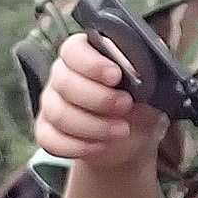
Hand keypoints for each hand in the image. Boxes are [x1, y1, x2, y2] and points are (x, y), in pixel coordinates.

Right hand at [38, 33, 164, 171]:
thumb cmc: (139, 103)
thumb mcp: (151, 87)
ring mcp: (51, 103)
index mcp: (85, 54)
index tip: (115, 76)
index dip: (92, 63)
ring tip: (121, 130)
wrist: (130, 136)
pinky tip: (100, 146)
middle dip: (98, 98)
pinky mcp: (47, 131)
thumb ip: (148, 72)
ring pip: (59, 114)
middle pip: (65, 82)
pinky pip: (50, 139)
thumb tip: (147, 60)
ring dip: (93, 125)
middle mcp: (62, 75)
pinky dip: (77, 146)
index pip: (74, 50)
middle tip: (126, 105)